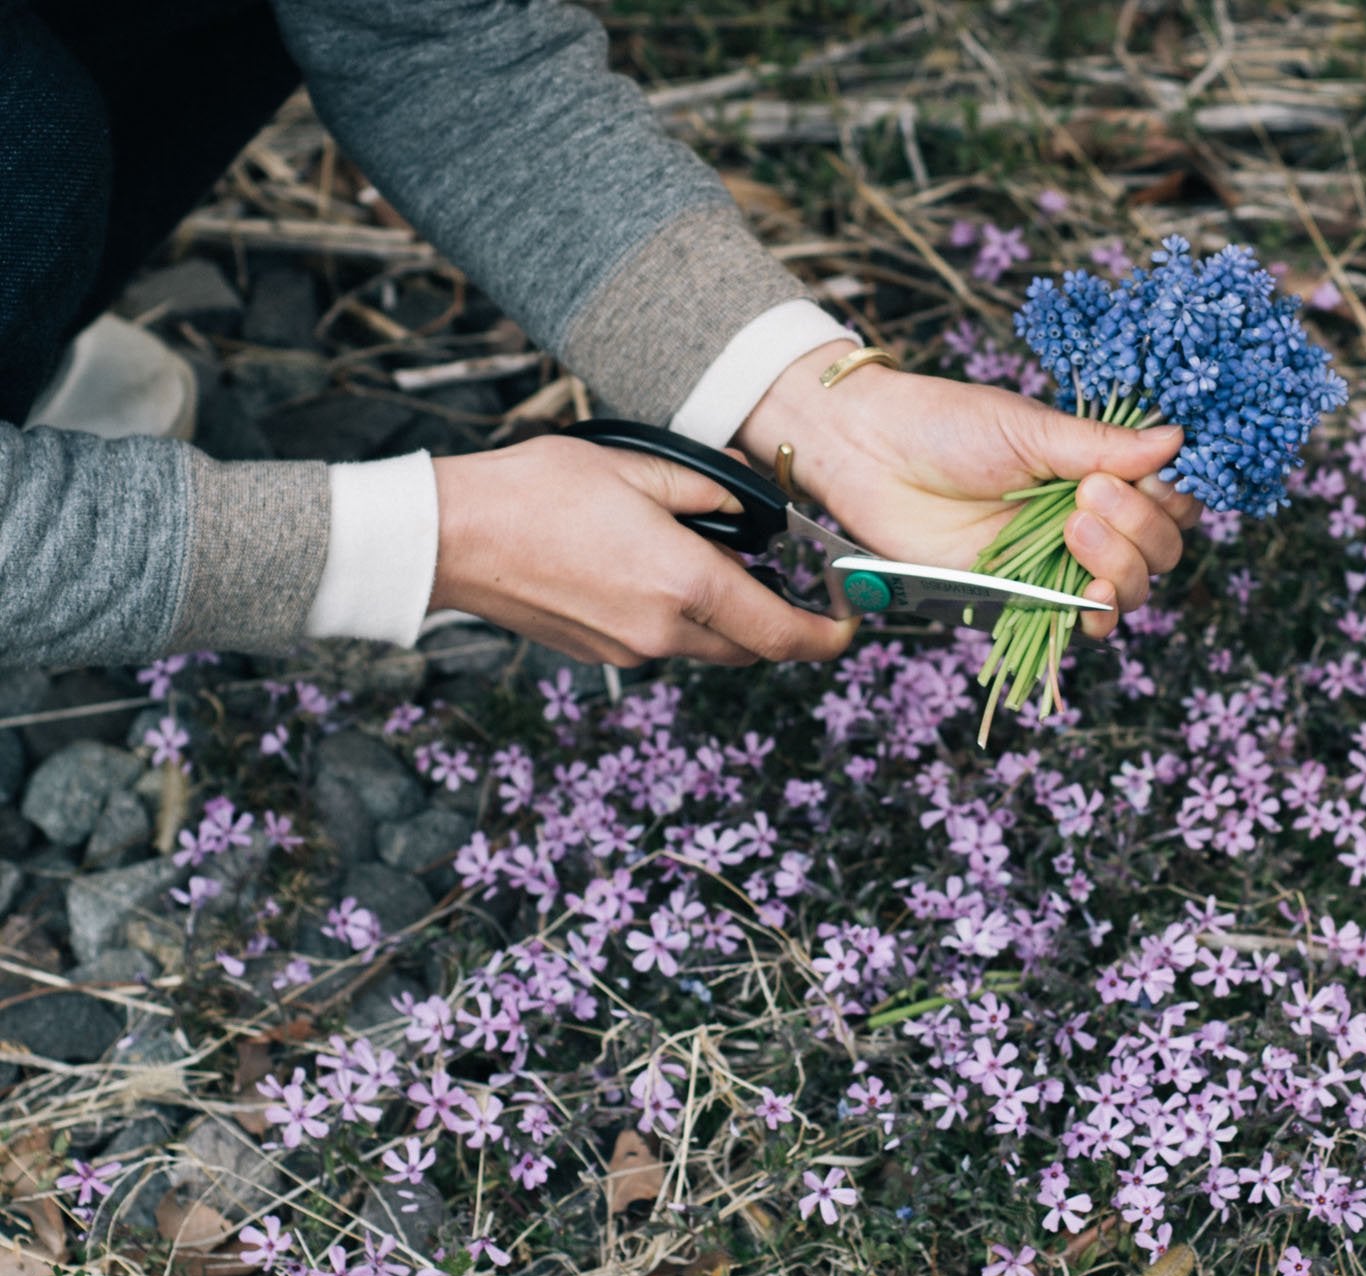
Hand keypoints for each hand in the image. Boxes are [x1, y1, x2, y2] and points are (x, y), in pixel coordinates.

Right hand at [430, 434, 856, 666]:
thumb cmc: (538, 492)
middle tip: (776, 574)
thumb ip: (709, 490)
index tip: (850, 622)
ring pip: (707, 647)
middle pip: (751, 647)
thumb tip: (753, 506)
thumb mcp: (639, 467)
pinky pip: (664, 643)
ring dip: (724, 616)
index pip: (784, 635)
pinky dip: (678, 617)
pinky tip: (650, 570)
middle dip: (776, 620)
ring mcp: (630, 651)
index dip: (829, 637)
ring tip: (702, 558)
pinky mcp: (601, 654)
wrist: (453, 537)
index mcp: (686, 585)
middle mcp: (664, 631)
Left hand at [736, 341, 1202, 638]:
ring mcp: (1056, 562)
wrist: (869, 454)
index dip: (1172, 496)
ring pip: (1130, 589)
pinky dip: (1094, 615)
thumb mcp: (1028, 427)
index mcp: (1097, 471)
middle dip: (1141, 528)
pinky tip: (1087, 593)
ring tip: (1074, 528)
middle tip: (1089, 496)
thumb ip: (1101, 446)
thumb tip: (1177, 441)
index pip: (1169, 498)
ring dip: (1119, 565)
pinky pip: (1076, 624)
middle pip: (1160, 551)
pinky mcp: (1020, 597)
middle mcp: (1088, 520)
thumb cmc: (944, 426)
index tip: (1149, 478)